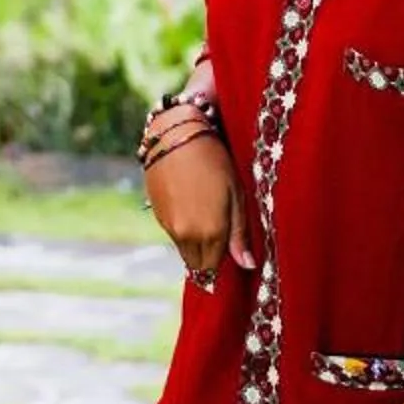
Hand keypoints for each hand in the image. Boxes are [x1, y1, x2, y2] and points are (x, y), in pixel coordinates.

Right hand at [144, 122, 251, 285]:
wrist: (176, 136)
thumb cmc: (215, 161)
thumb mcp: (236, 194)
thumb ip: (239, 234)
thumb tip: (247, 265)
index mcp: (211, 232)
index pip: (214, 266)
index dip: (223, 258)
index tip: (230, 245)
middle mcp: (186, 235)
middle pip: (197, 264)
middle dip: (208, 256)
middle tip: (219, 232)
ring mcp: (168, 225)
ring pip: (183, 249)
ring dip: (194, 242)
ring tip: (205, 212)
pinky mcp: (156, 214)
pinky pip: (172, 233)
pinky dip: (182, 228)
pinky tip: (190, 203)